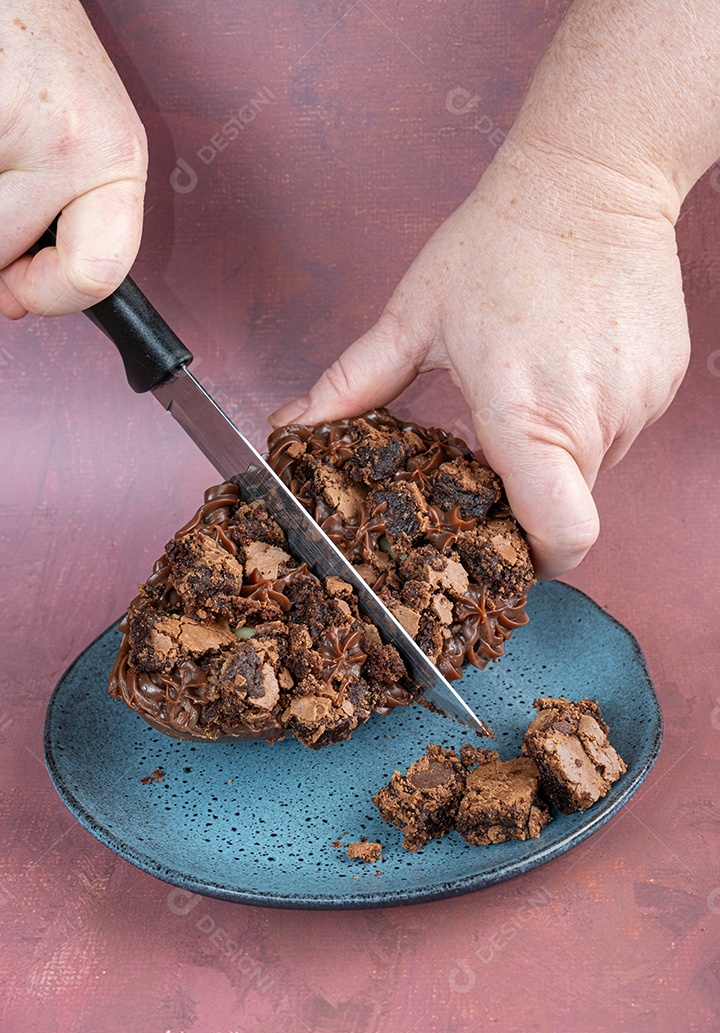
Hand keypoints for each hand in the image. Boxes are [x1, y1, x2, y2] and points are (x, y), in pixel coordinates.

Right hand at [0, 1, 146, 318]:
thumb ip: (63, 227)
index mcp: (116, 161)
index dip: (49, 296)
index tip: (21, 291)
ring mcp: (16, 123)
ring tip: (0, 147)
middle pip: (6, 254)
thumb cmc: (39, 57)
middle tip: (0, 195)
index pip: (97, 275)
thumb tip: (13, 301)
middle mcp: (74, 143)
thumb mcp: (77, 146)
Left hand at [269, 148, 689, 578]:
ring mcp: (639, 399)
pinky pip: (623, 426)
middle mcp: (594, 414)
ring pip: (596, 465)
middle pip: (568, 503)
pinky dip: (593, 413)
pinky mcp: (665, 380)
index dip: (536, 558)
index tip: (506, 548)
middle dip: (529, 489)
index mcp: (526, 410)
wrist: (592, 175)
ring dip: (561, 445)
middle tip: (498, 439)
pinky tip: (569, 359)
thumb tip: (295, 427)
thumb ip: (353, 385)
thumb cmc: (499, 241)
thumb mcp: (414, 316)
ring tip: (534, 378)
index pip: (559, 532)